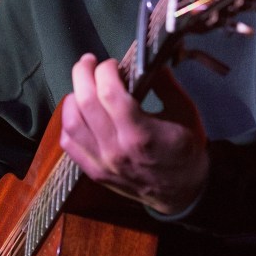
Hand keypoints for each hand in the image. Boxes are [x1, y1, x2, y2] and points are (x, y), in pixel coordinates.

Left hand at [60, 53, 208, 215]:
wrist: (182, 194)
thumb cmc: (187, 151)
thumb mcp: (186, 112)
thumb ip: (166, 85)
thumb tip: (148, 61)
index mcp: (141, 134)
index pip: (109, 93)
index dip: (105, 70)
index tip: (113, 63)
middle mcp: (116, 149)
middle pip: (85, 103)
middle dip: (83, 74)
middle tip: (89, 62)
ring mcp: (102, 163)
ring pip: (71, 123)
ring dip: (73, 97)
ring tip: (82, 86)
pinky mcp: (94, 172)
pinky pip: (69, 144)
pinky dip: (68, 122)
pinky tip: (78, 111)